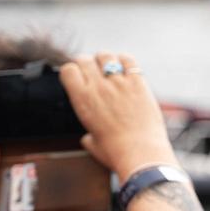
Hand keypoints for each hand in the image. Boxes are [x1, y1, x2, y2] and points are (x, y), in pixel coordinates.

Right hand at [59, 54, 178, 181]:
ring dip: (105, 60)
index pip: (68, 69)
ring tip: (111, 69)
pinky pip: (129, 60)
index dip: (73, 72)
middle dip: (87, 64)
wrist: (141, 154)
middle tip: (94, 74)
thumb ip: (88, 136)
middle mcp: (98, 87)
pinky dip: (125, 60)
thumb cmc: (116, 153)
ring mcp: (119, 83)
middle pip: (85, 59)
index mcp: (82, 99)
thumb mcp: (93, 144)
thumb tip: (88, 138)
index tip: (79, 78)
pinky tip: (127, 69)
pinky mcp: (138, 83)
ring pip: (106, 56)